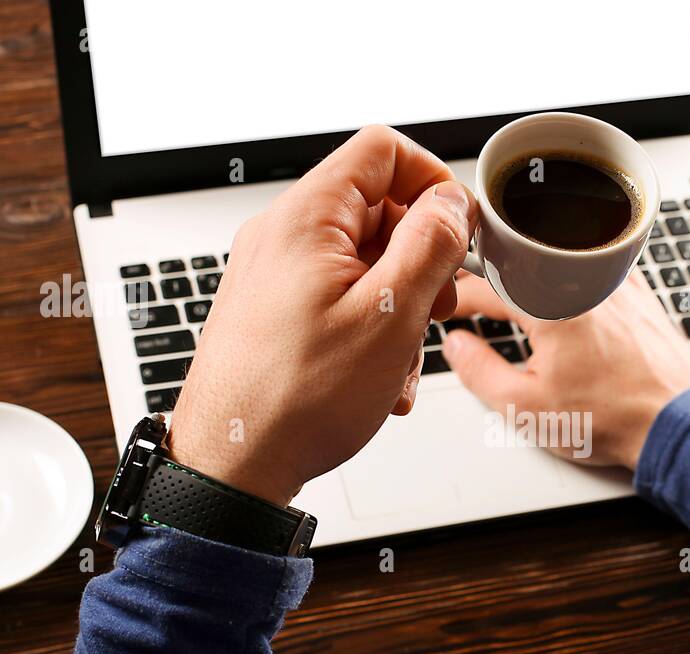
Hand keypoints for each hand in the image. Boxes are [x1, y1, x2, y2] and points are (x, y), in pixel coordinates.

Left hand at [167, 126, 477, 505]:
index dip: (433, 182)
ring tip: (399, 361)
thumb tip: (451, 202)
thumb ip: (430, 246)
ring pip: (364, 263)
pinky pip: (339, 299)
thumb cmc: (295, 401)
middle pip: (378, 210)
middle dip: (420, 260)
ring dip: (399, 307)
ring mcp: (274, 275)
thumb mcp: (389, 316)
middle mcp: (282, 237)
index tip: (457, 232)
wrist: (232, 465)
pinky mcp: (274, 312)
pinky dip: (370, 331)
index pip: (383, 151)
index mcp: (306, 219)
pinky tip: (376, 380)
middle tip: (436, 308)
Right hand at [443, 271, 689, 468]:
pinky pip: (593, 271)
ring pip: (558, 262)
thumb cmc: (612, 418)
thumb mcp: (526, 407)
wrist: (676, 423)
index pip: (486, 286)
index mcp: (550, 305)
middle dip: (491, 278)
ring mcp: (615, 284)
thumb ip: (480, 373)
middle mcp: (584, 282)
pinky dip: (569, 278)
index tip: (446, 307)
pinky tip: (563, 296)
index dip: (456, 297)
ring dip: (529, 273)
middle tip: (472, 298)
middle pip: (521, 264)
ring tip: (511, 295)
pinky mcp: (638, 294)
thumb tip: (456, 347)